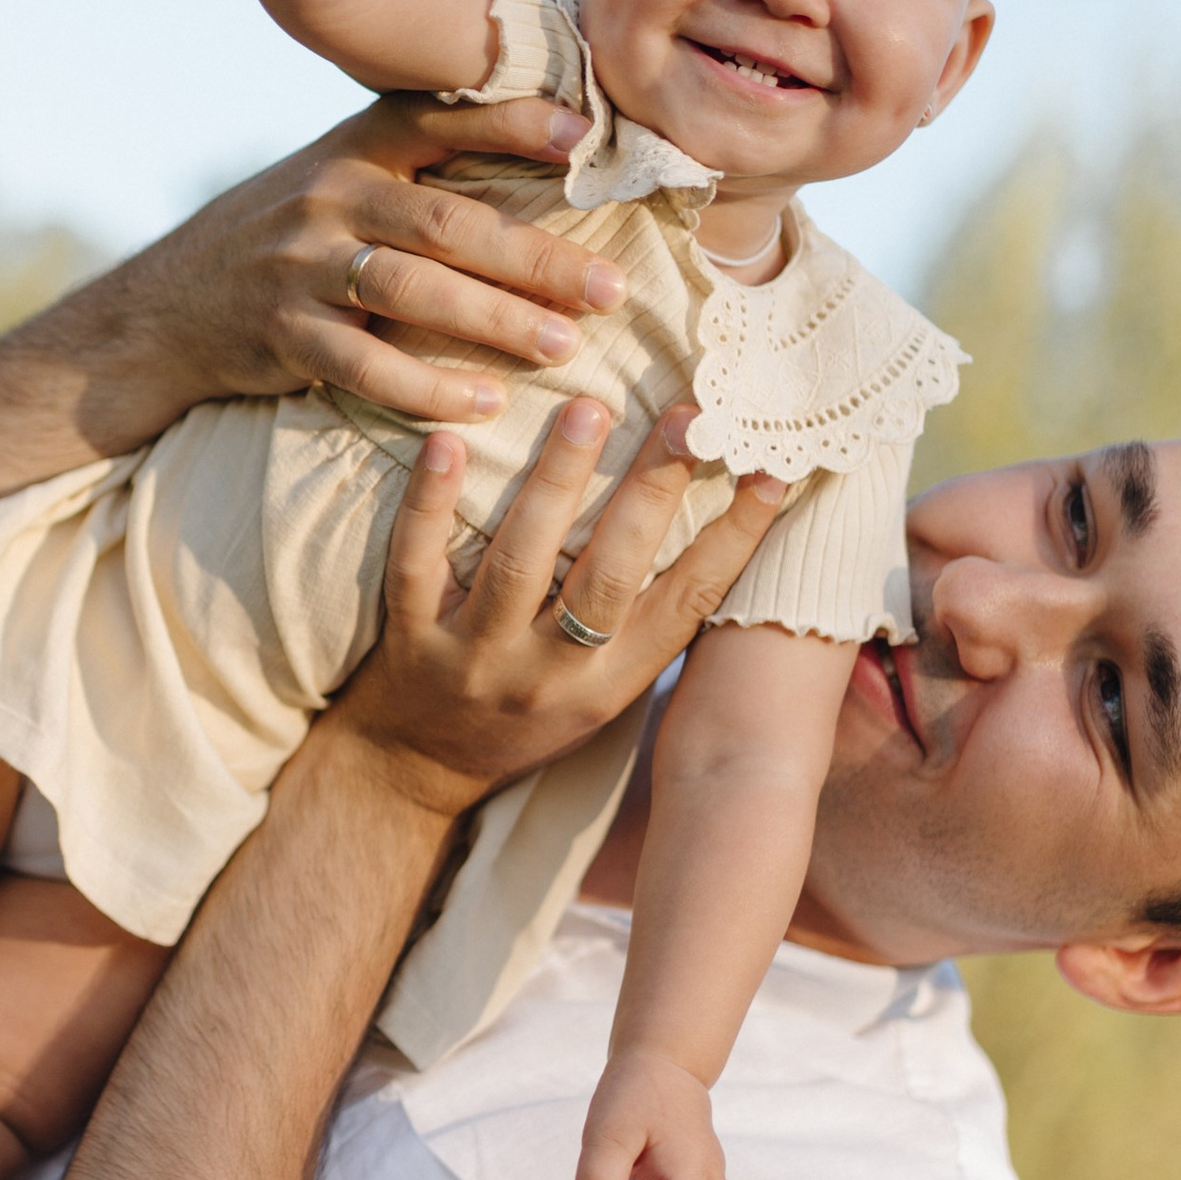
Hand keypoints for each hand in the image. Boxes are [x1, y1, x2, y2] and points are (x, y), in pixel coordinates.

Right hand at [64, 94, 633, 438]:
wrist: (169, 304)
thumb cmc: (288, 234)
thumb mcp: (338, 175)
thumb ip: (418, 163)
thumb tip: (548, 146)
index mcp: (356, 146)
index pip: (444, 120)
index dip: (516, 123)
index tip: (589, 134)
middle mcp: (330, 196)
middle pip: (448, 224)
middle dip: (536, 257)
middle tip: (608, 290)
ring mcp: (302, 265)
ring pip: (414, 291)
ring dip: (496, 322)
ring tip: (563, 348)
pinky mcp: (283, 334)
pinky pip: (366, 364)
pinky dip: (429, 387)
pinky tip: (485, 403)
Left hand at [336, 394, 788, 818]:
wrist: (420, 768)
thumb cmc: (529, 708)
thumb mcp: (601, 682)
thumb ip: (647, 612)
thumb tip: (723, 512)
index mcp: (612, 681)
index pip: (688, 604)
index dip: (735, 538)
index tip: (769, 469)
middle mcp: (551, 674)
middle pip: (609, 578)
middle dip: (650, 493)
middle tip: (684, 417)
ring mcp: (477, 657)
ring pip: (522, 564)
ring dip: (557, 482)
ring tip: (587, 411)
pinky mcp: (410, 638)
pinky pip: (418, 563)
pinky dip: (432, 502)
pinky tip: (446, 443)